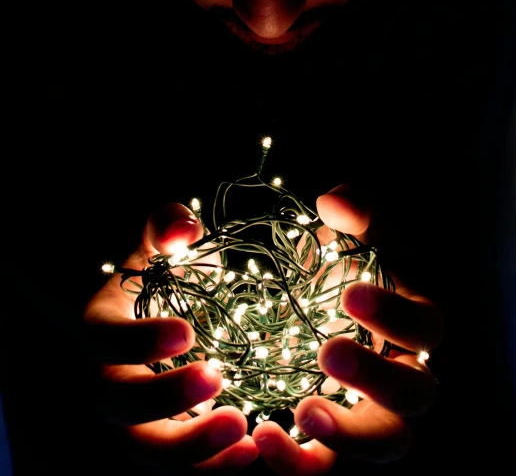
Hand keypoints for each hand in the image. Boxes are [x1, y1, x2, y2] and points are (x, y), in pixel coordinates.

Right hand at [83, 203, 258, 473]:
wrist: (160, 312)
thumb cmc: (161, 272)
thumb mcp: (160, 239)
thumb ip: (166, 224)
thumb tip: (182, 230)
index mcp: (102, 329)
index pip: (106, 341)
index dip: (139, 341)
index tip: (186, 333)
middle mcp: (109, 380)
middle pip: (120, 407)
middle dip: (165, 399)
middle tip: (215, 379)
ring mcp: (135, 417)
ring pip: (148, 449)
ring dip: (193, 448)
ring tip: (243, 430)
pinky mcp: (167, 437)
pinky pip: (182, 463)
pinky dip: (214, 464)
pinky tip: (253, 448)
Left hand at [252, 185, 442, 473]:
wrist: (321, 295)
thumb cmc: (346, 258)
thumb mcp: (352, 228)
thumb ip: (352, 210)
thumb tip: (335, 203)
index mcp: (415, 322)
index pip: (425, 327)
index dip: (394, 316)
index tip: (351, 295)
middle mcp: (405, 373)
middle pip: (414, 396)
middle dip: (376, 378)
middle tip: (328, 351)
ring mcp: (373, 410)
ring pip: (386, 444)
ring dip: (348, 437)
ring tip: (304, 413)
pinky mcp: (334, 433)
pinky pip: (328, 462)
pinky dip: (300, 460)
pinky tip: (263, 434)